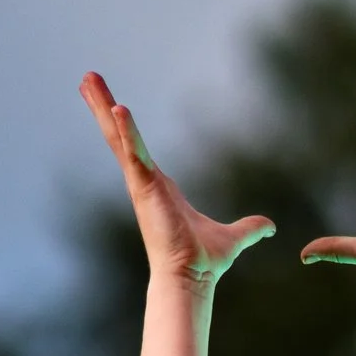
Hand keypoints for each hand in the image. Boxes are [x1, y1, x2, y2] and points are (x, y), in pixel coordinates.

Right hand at [81, 73, 271, 287]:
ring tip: (87, 78)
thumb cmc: (204, 262)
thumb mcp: (233, 238)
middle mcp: (145, 182)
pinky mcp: (144, 188)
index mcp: (159, 188)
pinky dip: (126, 130)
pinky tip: (117, 106)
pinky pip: (133, 152)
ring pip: (117, 137)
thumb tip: (269, 228)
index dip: (123, 126)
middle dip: (102, 106)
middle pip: (118, 135)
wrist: (193, 277)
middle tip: (87, 78)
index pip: (135, 148)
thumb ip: (249, 228)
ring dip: (102, 106)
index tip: (112, 103)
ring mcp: (141, 184)